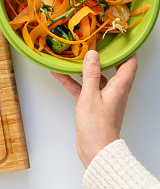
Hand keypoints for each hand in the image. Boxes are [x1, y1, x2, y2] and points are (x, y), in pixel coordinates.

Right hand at [51, 50, 137, 167]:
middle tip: (97, 43)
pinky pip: (83, 89)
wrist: (96, 150)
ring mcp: (103, 99)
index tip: (119, 38)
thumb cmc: (97, 127)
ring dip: (85, 68)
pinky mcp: (93, 106)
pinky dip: (73, 82)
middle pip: (113, 69)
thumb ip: (90, 74)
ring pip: (95, 78)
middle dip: (105, 56)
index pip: (129, 64)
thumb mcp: (90, 96)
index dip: (127, 50)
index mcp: (119, 88)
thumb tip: (93, 54)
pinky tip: (60, 75)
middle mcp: (114, 92)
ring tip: (74, 57)